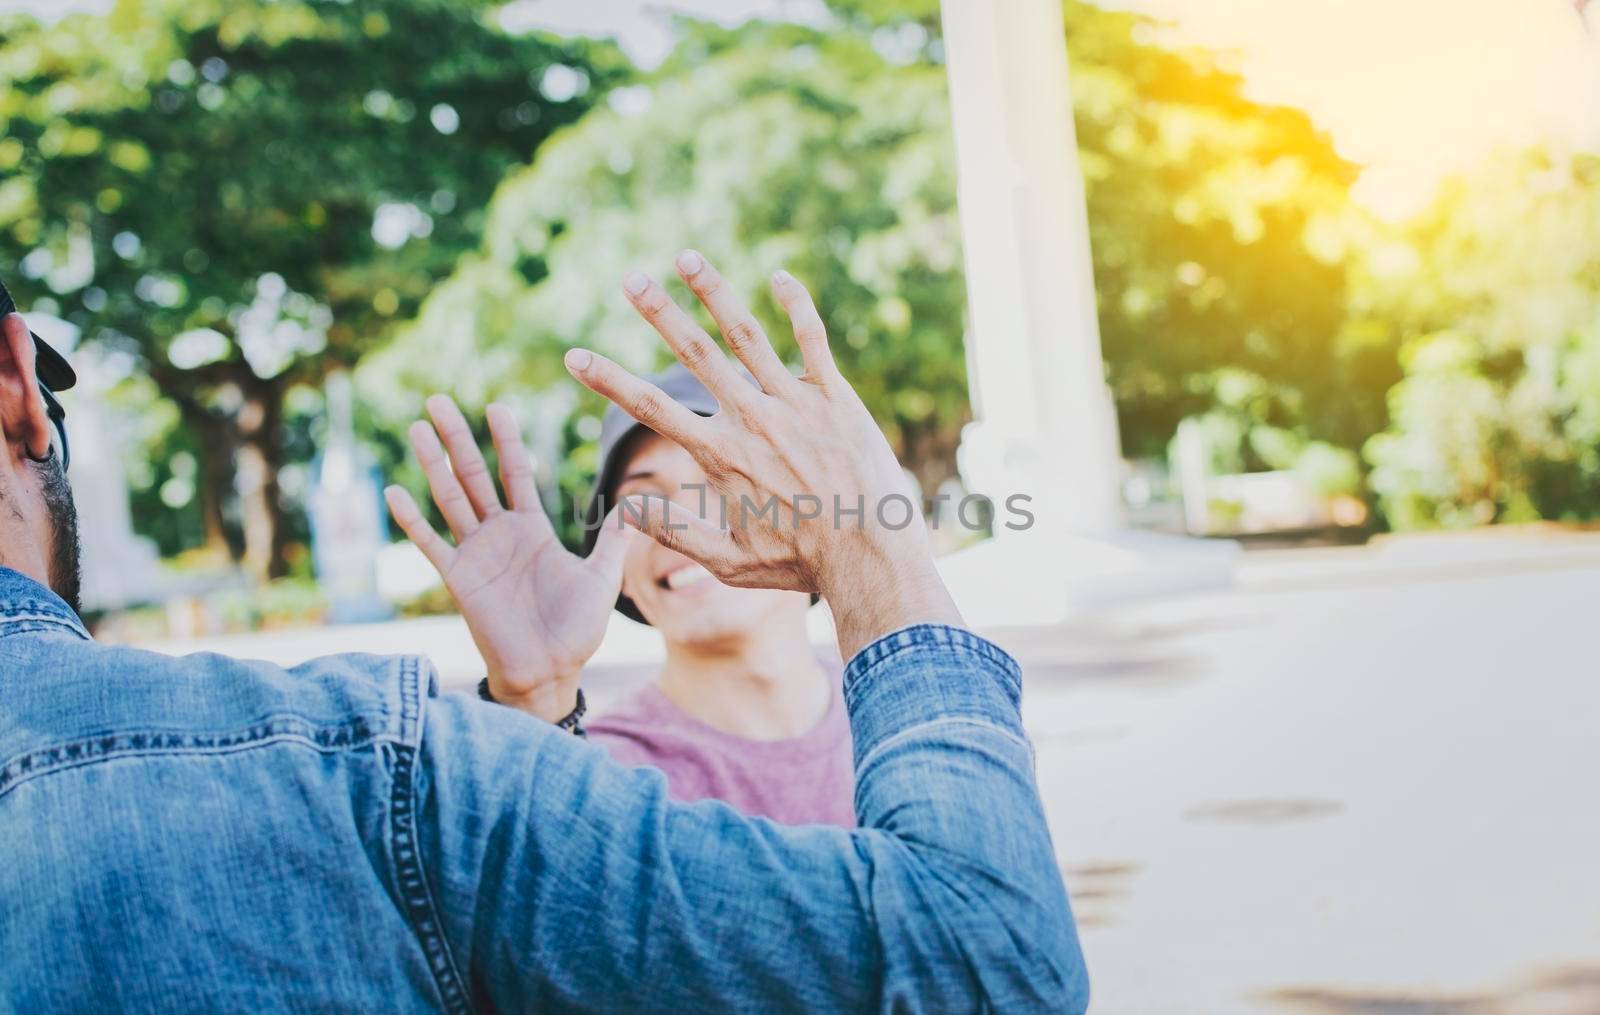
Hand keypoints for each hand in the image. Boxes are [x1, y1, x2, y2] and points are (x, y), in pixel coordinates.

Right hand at [384, 396, 630, 721]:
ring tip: (417, 427)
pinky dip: (412, 520)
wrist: (552, 673)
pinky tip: (393, 492)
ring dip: (433, 463)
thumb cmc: (577, 630)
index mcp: (532, 529)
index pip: (515, 473)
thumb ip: (615, 538)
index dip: (506, 440)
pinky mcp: (459, 579)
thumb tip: (640, 501)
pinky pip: (431, 544)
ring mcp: (476, 555)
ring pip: (450, 498)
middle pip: (474, 475)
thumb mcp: (604, 576)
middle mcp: (500, 535)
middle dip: (458, 437)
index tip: (496, 406)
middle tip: (438, 398)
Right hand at [563, 250, 962, 660]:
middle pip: (695, 354)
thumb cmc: (799, 563)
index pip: (650, 408)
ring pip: (747, 334)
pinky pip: (812, 339)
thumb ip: (674, 531)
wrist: (871, 554)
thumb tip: (625, 508)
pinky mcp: (835, 396)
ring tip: (686, 258)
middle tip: (630, 278)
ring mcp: (795, 401)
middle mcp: (752, 418)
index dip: (608, 380)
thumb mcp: (727, 561)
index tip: (574, 357)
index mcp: (720, 454)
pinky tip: (780, 276)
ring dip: (714, 292)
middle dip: (658, 312)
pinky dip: (796, 305)